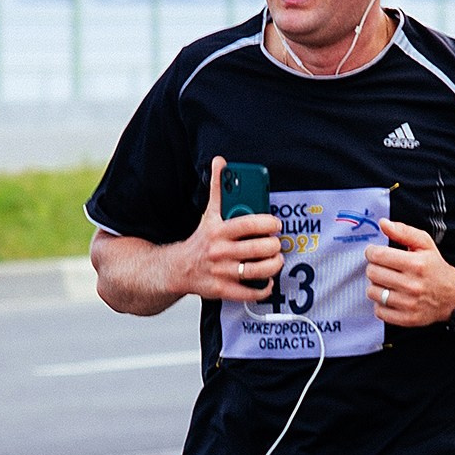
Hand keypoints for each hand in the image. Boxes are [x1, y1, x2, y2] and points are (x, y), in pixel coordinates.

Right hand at [179, 156, 284, 300]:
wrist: (178, 268)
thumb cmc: (200, 241)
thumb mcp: (209, 213)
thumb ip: (217, 188)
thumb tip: (220, 162)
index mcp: (218, 230)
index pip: (248, 224)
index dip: (267, 223)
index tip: (276, 224)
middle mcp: (219, 251)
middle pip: (257, 249)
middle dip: (274, 246)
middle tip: (276, 243)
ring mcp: (221, 271)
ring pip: (256, 270)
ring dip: (273, 266)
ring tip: (276, 260)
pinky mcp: (222, 289)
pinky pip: (248, 292)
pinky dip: (262, 288)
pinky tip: (267, 281)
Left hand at [365, 219, 454, 326]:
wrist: (453, 296)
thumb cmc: (435, 268)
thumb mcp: (425, 244)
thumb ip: (404, 232)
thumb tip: (384, 224)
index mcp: (416, 264)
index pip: (378, 256)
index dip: (372, 252)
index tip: (375, 253)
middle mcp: (412, 285)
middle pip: (373, 273)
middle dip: (374, 268)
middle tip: (383, 268)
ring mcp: (409, 303)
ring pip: (373, 292)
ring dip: (376, 286)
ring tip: (387, 283)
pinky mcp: (407, 318)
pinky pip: (379, 311)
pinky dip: (380, 304)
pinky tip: (390, 297)